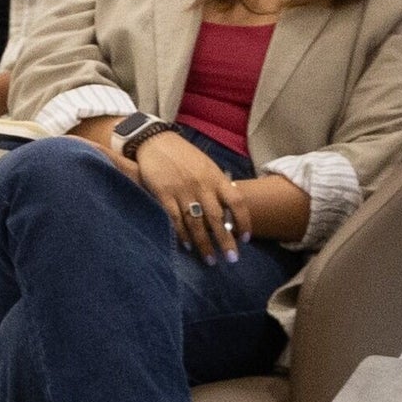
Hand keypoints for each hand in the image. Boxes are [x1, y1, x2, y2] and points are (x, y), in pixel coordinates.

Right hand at [129, 128, 249, 261]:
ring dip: (204, 243)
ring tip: (210, 259)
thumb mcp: (206, 166)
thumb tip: (228, 209)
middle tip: (231, 259)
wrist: (156, 141)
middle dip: (225, 240)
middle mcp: (202, 186)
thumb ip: (217, 185)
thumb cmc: (183, 155)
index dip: (244, 222)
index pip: (237, 202)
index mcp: (216, 177)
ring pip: (196, 223)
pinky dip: (182, 234)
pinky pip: (175, 219)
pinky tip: (188, 245)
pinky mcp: (164, 194)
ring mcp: (182, 191)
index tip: (245, 238)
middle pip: (217, 218)